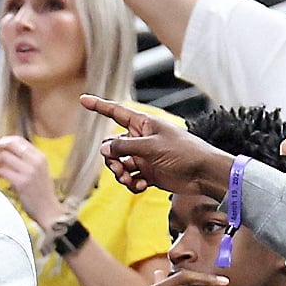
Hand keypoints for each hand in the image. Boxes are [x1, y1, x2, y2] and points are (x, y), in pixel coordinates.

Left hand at [0, 134, 63, 227]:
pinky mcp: (22, 183)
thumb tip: (7, 150)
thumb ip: (27, 159)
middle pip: (10, 144)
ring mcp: (29, 171)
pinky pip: (3, 171)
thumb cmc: (41, 191)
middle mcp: (36, 161)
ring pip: (4, 157)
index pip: (18, 140)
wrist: (49, 210)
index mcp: (40, 156)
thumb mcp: (39, 170)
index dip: (5, 141)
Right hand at [86, 95, 234, 198]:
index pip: (116, 112)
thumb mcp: (151, 147)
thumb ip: (125, 147)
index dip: (99, 106)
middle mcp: (141, 139)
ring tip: (129, 181)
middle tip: (120, 170)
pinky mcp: (149, 173)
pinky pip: (130, 178)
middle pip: (112, 146)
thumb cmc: (183, 152)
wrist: (203, 174)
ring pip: (119, 164)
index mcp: (143, 125)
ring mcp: (144, 156)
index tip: (82, 99)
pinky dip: (132, 183)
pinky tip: (141, 186)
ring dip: (120, 174)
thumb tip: (103, 150)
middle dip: (111, 159)